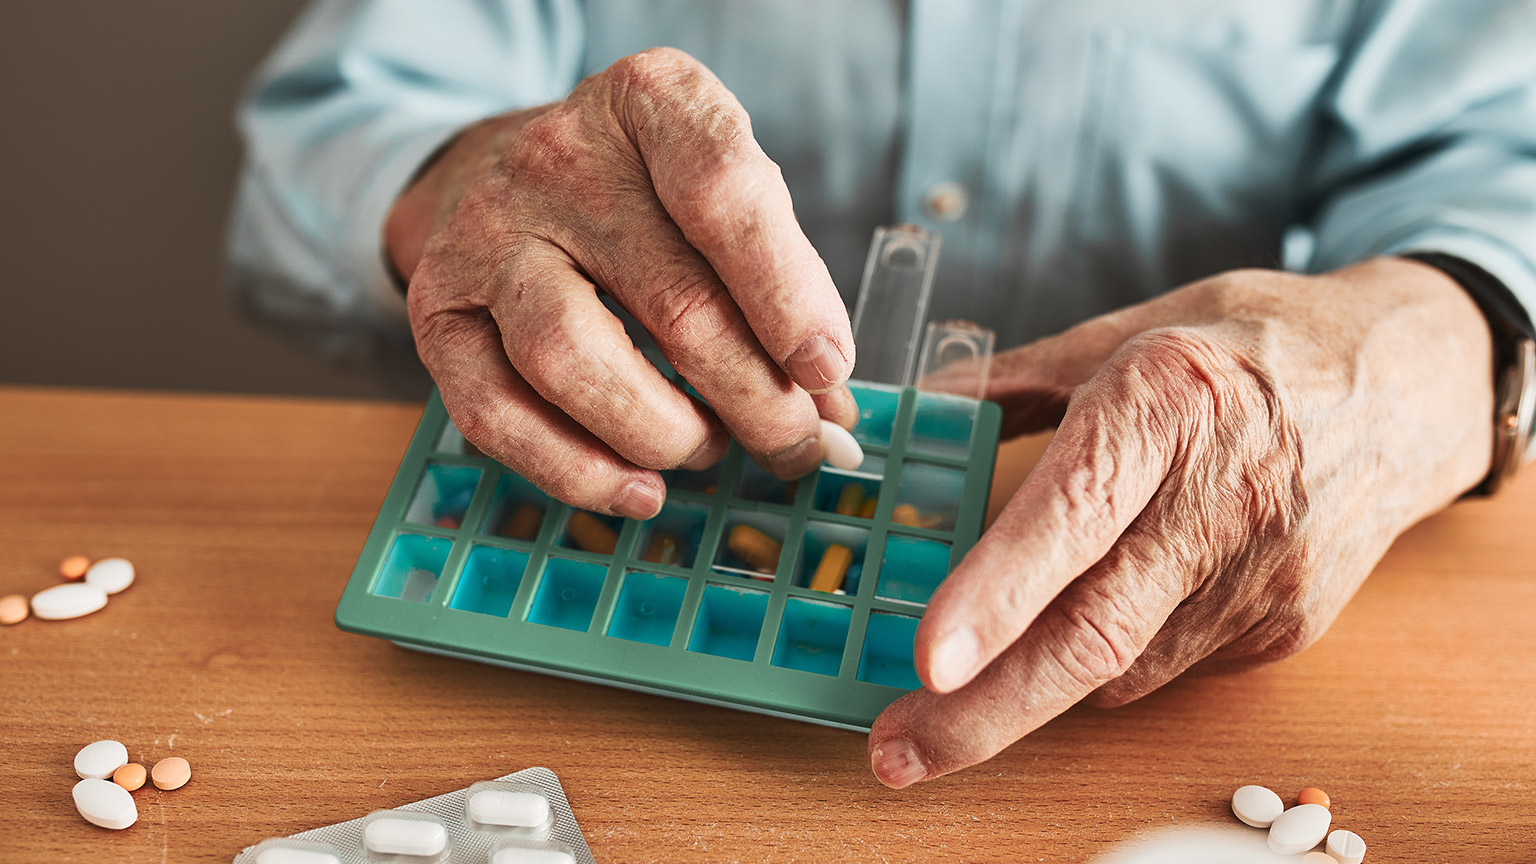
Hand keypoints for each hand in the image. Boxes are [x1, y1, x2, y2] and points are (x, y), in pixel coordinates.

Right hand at [387, 48, 855, 518]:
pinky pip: (496, 414)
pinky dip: (577, 471)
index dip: (786, 293)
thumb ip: (781, 282)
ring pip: (571, 359)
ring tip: (709, 450)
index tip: (826, 368)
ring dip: (663, 433)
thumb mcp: (718, 193)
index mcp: (649, 103)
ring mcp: (486, 234)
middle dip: (754, 398)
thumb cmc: (639, 192)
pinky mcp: (437, 310)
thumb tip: (830, 405)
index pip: (724, 192)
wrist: (492, 170)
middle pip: (672, 300)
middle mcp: (558, 158)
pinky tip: (638, 488)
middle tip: (795, 445)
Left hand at [868, 258, 1494, 785]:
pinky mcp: (1287, 629)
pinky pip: (1166, 667)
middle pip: (1095, 631)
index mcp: (1170, 401)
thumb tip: (914, 406)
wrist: (1410, 388)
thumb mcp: (1130, 331)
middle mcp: (1224, 498)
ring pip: (1119, 666)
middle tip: (898, 750)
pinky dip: (1109, 659)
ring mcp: (1265, 575)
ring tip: (976, 671)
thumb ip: (1014, 379)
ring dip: (1032, 682)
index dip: (1000, 592)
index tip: (929, 659)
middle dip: (984, 710)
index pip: (1075, 512)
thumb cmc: (1253, 345)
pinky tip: (1111, 605)